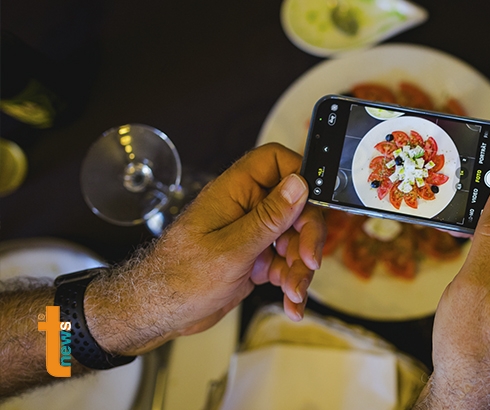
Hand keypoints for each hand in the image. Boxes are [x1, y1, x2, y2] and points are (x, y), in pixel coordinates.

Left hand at [85, 143, 325, 355]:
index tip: (315, 204)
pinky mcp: (255, 258)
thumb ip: (268, 217)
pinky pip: (286, 264)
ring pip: (295, 240)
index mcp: (234, 192)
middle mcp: (246, 208)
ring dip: (301, 268)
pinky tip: (292, 302)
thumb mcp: (230, 250)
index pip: (276, 162)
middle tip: (309, 262)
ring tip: (295, 293)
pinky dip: (292, 282)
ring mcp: (251, 234)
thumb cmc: (177, 279)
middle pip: (296, 206)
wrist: (158, 314)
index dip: (301, 176)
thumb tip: (298, 184)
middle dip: (307, 237)